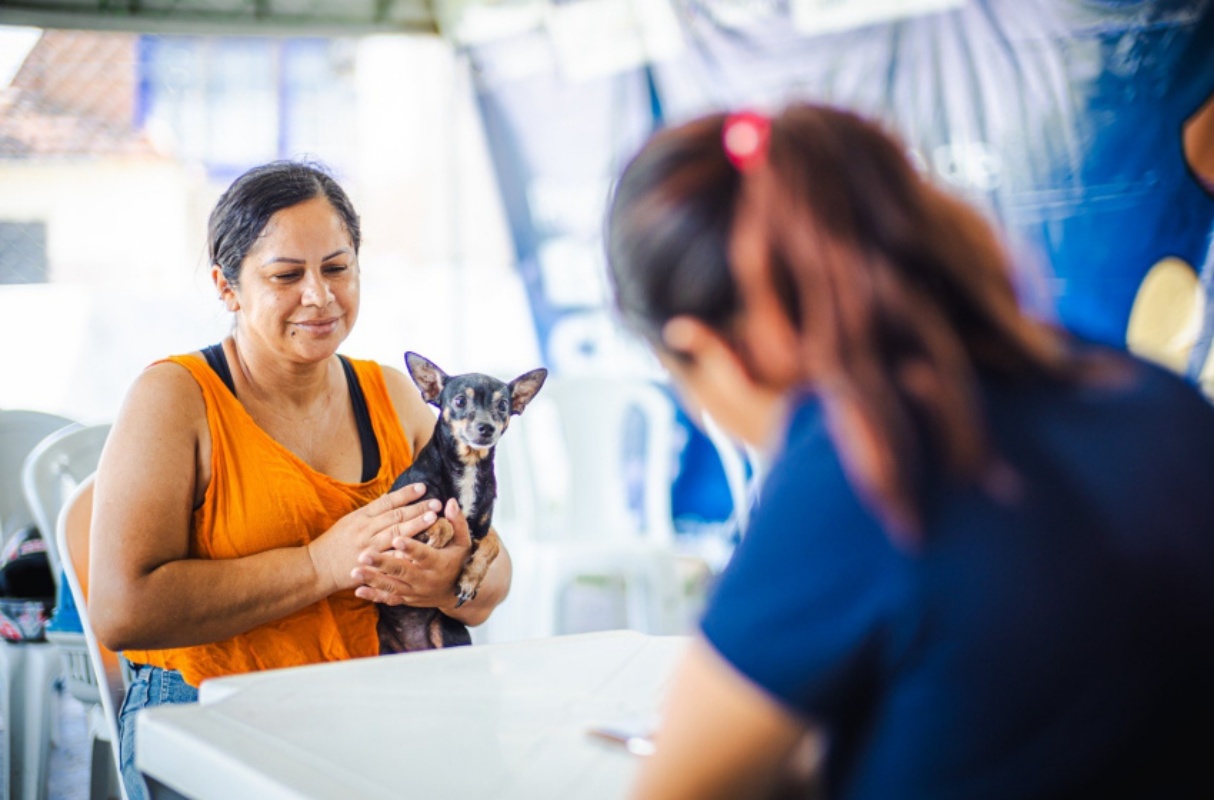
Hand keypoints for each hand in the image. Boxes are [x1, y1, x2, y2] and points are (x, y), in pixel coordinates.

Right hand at [306, 483, 442, 595]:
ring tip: (433, 519)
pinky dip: (405, 552)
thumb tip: (390, 498)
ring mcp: (368, 547)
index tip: (423, 487)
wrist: (317, 567)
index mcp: (361, 516)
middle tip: (436, 503)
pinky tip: (421, 548)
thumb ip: (371, 511)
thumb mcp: (350, 521)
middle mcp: (365, 530)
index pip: (387, 502)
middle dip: (417, 509)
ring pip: (395, 534)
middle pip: (395, 516)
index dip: (406, 494)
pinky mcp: (370, 565)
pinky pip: (390, 558)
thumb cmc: (335, 542)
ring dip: (416, 526)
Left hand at [352, 498, 471, 607]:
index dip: (410, 547)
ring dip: (373, 579)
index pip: (423, 554)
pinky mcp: (407, 599)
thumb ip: (457, 522)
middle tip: (364, 555)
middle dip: (382, 563)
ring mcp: (414, 591)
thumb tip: (450, 502)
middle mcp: (425, 579)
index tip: (396, 539)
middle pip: (402, 571)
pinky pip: (389, 599)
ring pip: (392, 586)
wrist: (457, 594)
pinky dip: (374, 595)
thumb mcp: (463, 543)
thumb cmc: (459, 562)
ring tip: (355, 571)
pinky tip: (358, 591)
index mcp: (438, 563)